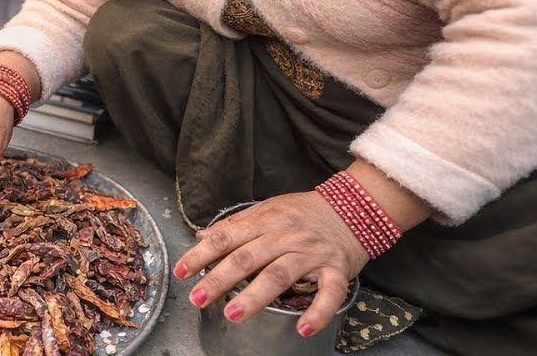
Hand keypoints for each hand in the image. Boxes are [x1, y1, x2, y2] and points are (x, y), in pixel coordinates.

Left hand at [172, 193, 367, 337]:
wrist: (355, 207)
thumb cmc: (306, 212)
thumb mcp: (268, 209)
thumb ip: (236, 224)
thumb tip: (203, 236)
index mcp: (265, 220)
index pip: (226, 237)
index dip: (202, 254)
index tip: (181, 271)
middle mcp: (285, 236)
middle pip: (247, 258)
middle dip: (219, 279)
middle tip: (197, 298)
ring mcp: (311, 253)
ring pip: (279, 274)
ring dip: (254, 296)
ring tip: (232, 315)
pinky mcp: (338, 269)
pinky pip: (329, 293)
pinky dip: (318, 312)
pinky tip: (303, 328)